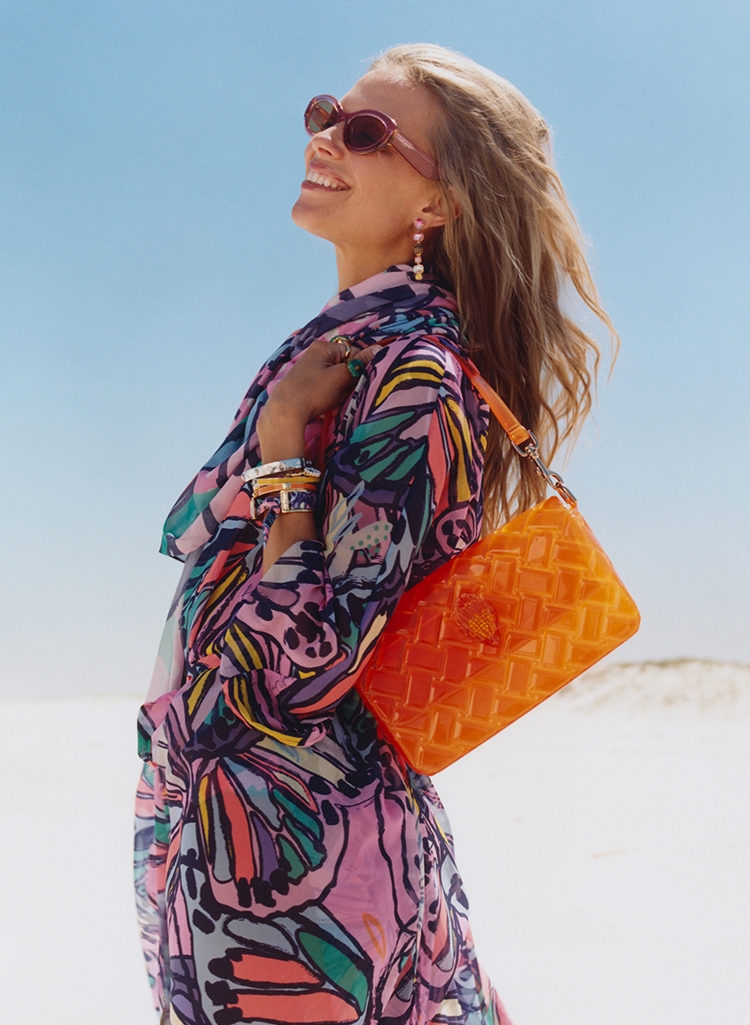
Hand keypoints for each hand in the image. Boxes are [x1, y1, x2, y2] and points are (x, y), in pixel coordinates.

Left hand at [257, 340, 381, 448]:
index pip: (353, 353)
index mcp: (323, 348)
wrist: (285, 412)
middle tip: (345, 394)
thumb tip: (378, 349)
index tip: (361, 381)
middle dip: (349, 383)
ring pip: (337, 380)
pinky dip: (332, 397)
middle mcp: (316, 356)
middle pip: (345, 367)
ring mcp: (311, 371)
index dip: (360, 368)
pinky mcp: (307, 386)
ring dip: (342, 392)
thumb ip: (360, 364)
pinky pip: (327, 388)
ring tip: (336, 402)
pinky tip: (329, 406)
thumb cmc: (313, 391)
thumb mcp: (340, 376)